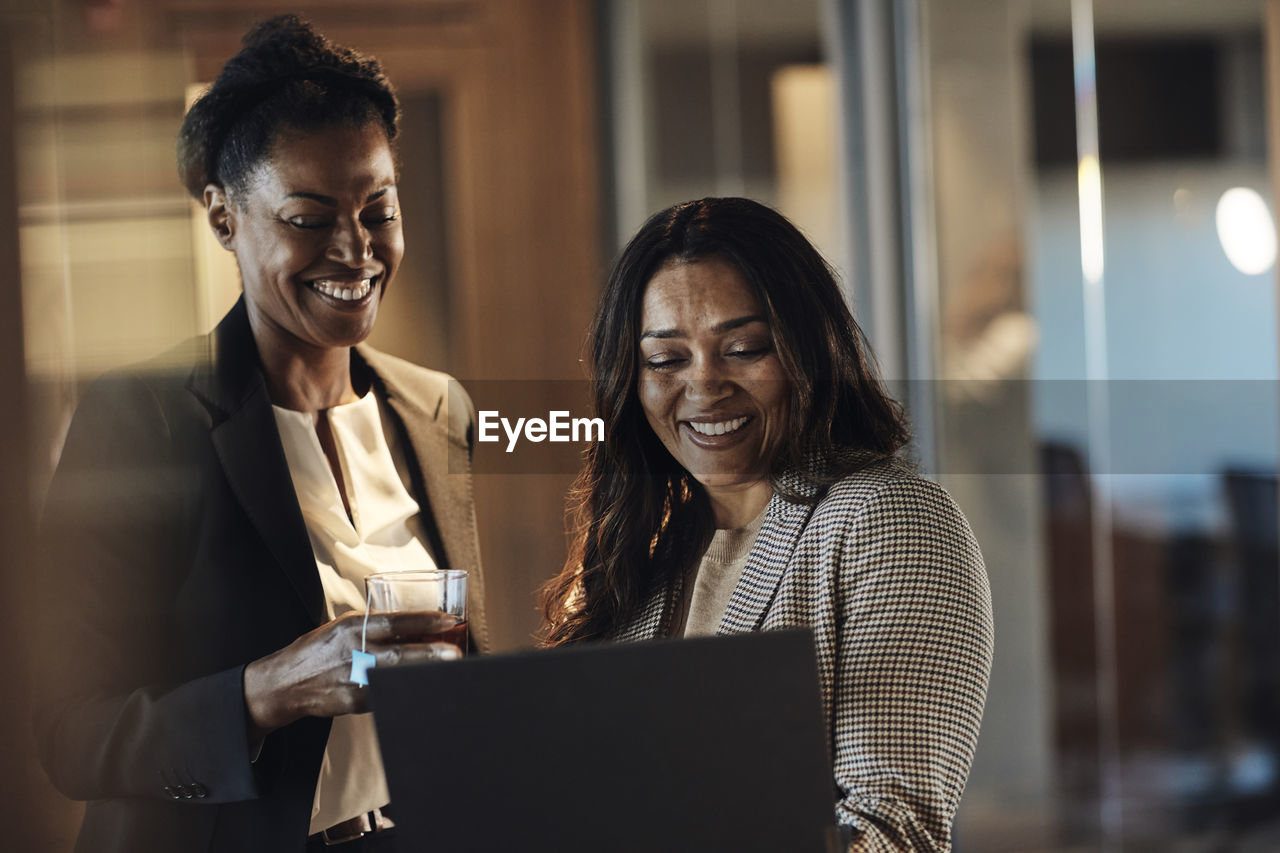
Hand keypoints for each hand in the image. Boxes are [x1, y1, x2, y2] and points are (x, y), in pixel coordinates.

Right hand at [242, 610, 460, 736]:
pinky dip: (407, 691)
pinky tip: (423, 689)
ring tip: (448, 671)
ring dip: (424, 674)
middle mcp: (354, 652)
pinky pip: (388, 695)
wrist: (285, 683)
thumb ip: (374, 626)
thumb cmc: (319, 649)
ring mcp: (354, 679)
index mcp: (353, 627)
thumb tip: (416, 625)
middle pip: (401, 653)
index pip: (396, 621)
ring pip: (398, 677)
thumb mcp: (342, 626)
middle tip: (457, 653)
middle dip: (432, 654)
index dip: (425, 620)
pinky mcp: (355, 701)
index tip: (450, 620)